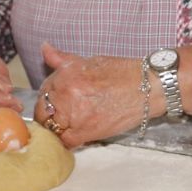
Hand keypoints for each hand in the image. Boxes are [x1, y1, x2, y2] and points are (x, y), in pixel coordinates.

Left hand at [31, 43, 146, 147]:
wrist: (148, 88)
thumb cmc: (123, 73)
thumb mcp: (91, 61)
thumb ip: (63, 59)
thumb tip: (45, 48)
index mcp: (66, 74)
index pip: (44, 91)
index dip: (49, 98)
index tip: (56, 102)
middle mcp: (66, 93)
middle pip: (43, 111)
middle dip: (50, 114)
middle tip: (63, 115)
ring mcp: (75, 114)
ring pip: (52, 128)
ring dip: (58, 128)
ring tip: (71, 125)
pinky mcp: (86, 131)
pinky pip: (66, 142)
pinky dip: (68, 141)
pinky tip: (77, 135)